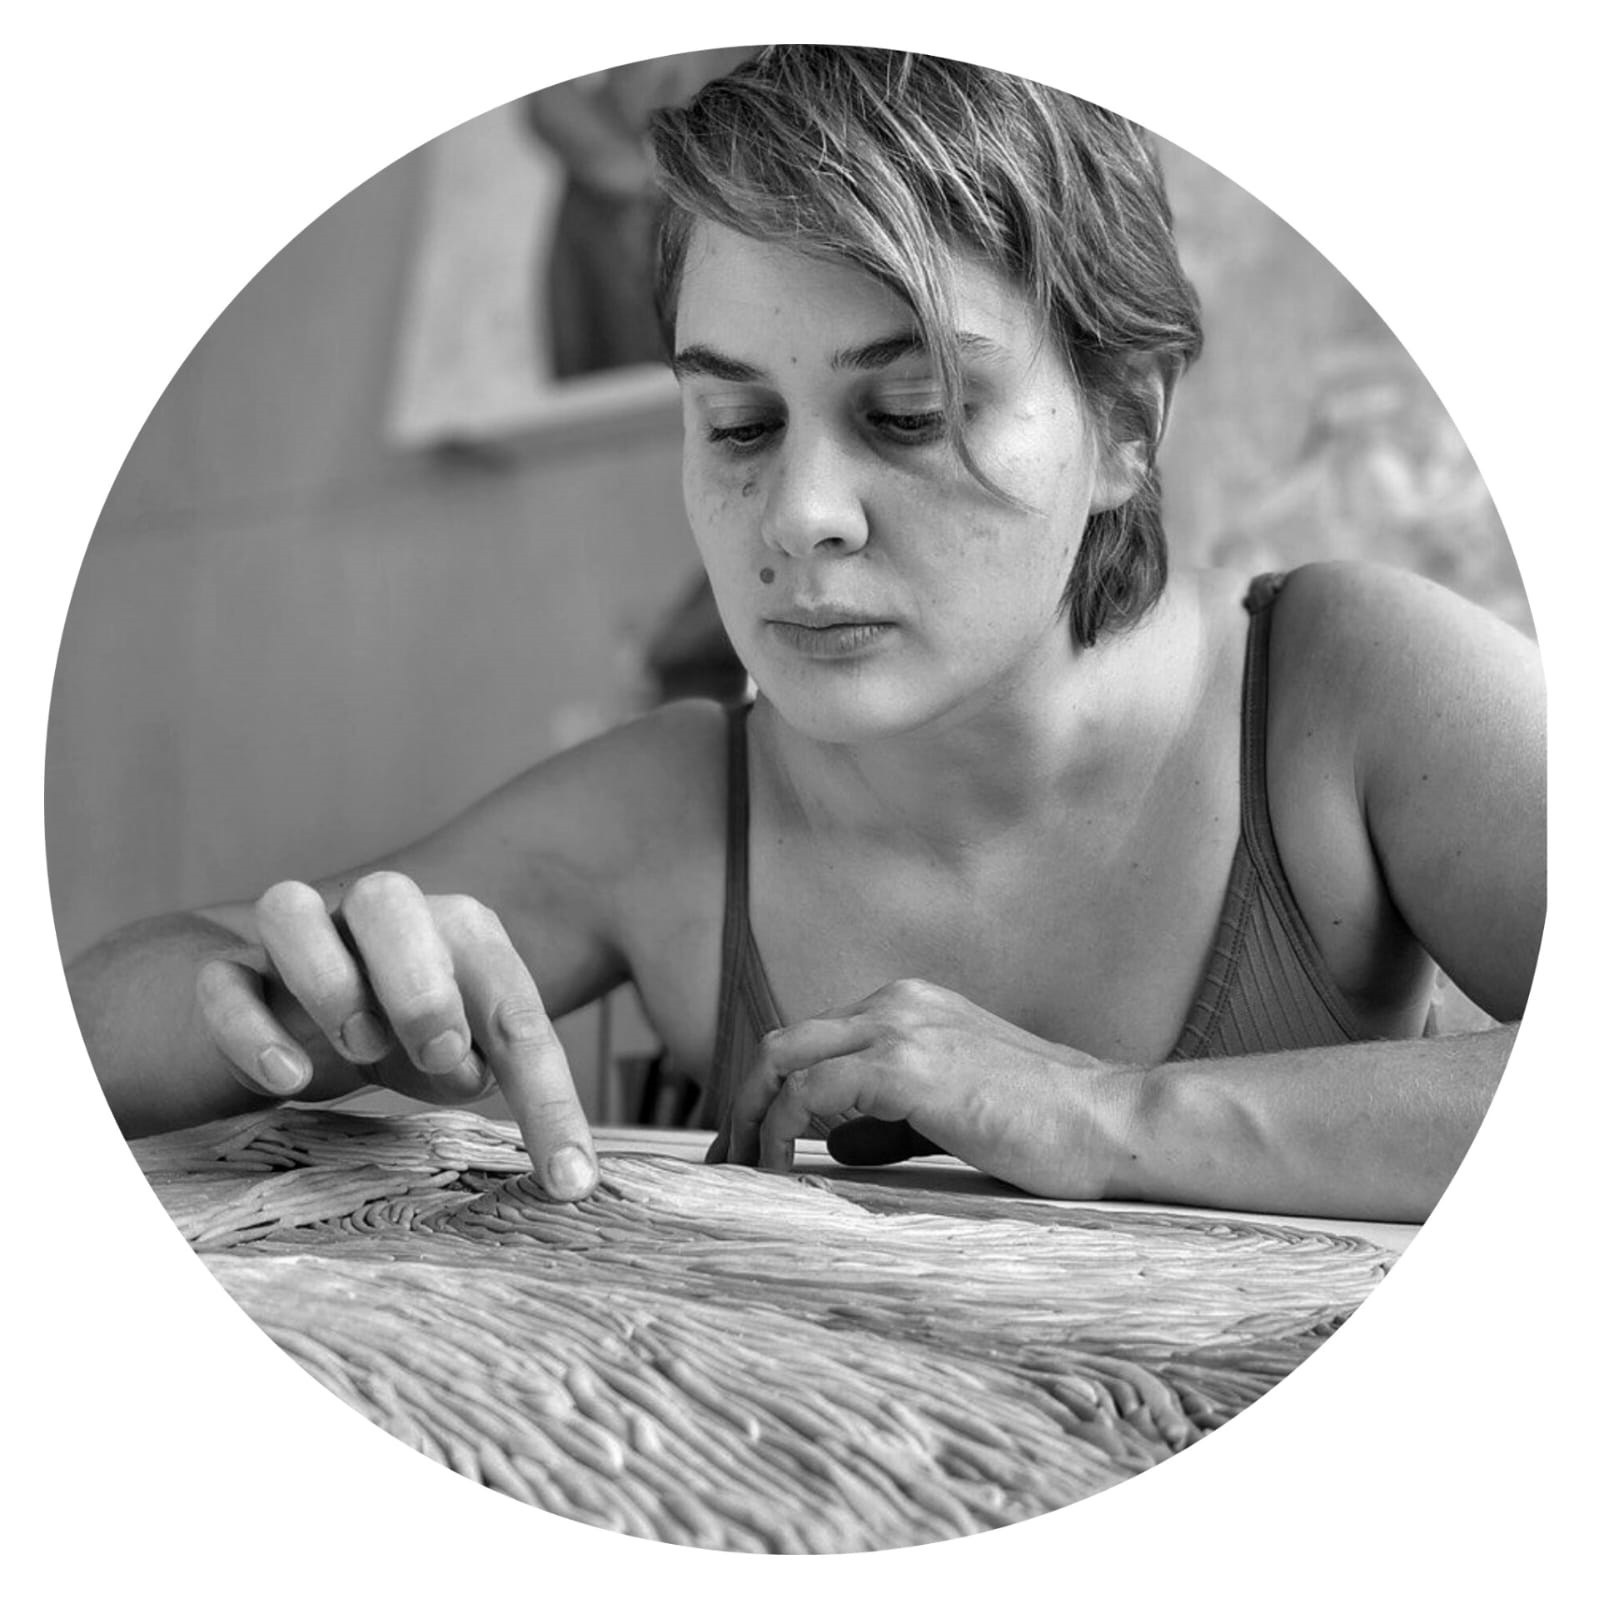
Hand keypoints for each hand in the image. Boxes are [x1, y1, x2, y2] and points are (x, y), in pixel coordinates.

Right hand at [192, 873, 597, 1199]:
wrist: (311, 1016)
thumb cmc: (413, 1035)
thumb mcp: (465, 1061)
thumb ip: (488, 1075)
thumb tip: (504, 1108)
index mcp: (459, 932)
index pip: (511, 1002)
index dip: (547, 1091)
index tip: (570, 1177)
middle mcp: (380, 917)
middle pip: (387, 896)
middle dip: (417, 978)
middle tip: (439, 1052)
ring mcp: (300, 940)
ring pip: (287, 907)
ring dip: (325, 979)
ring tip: (360, 1049)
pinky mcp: (232, 978)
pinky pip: (221, 982)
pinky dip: (249, 1031)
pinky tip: (287, 1081)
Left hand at [708, 978, 1143, 1199]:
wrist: (1113, 1123)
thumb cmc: (1050, 1129)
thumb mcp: (956, 1112)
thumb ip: (895, 1117)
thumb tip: (836, 1143)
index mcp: (911, 1005)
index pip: (813, 1042)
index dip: (770, 1095)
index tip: (750, 1149)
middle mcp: (896, 1002)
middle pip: (782, 1043)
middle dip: (743, 1104)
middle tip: (726, 1165)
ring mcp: (899, 1028)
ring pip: (782, 1061)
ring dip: (750, 1120)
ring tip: (742, 1177)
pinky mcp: (905, 1066)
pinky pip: (808, 1094)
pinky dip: (779, 1133)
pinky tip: (777, 1173)